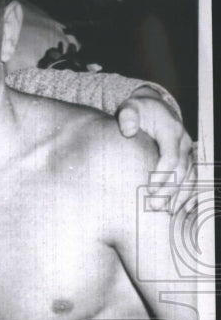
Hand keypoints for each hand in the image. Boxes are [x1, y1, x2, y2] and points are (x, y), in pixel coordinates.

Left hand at [116, 87, 195, 211]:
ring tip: (166, 212)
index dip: (162, 175)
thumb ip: (128, 116)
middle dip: (169, 190)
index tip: (149, 190)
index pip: (170, 157)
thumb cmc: (139, 110)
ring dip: (179, 195)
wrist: (153, 107)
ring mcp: (187, 150)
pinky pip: (191, 177)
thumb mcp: (130, 107)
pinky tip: (181, 208)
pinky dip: (187, 193)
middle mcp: (183, 142)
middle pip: (181, 170)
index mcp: (171, 130)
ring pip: (188, 176)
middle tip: (154, 207)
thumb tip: (128, 130)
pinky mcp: (186, 158)